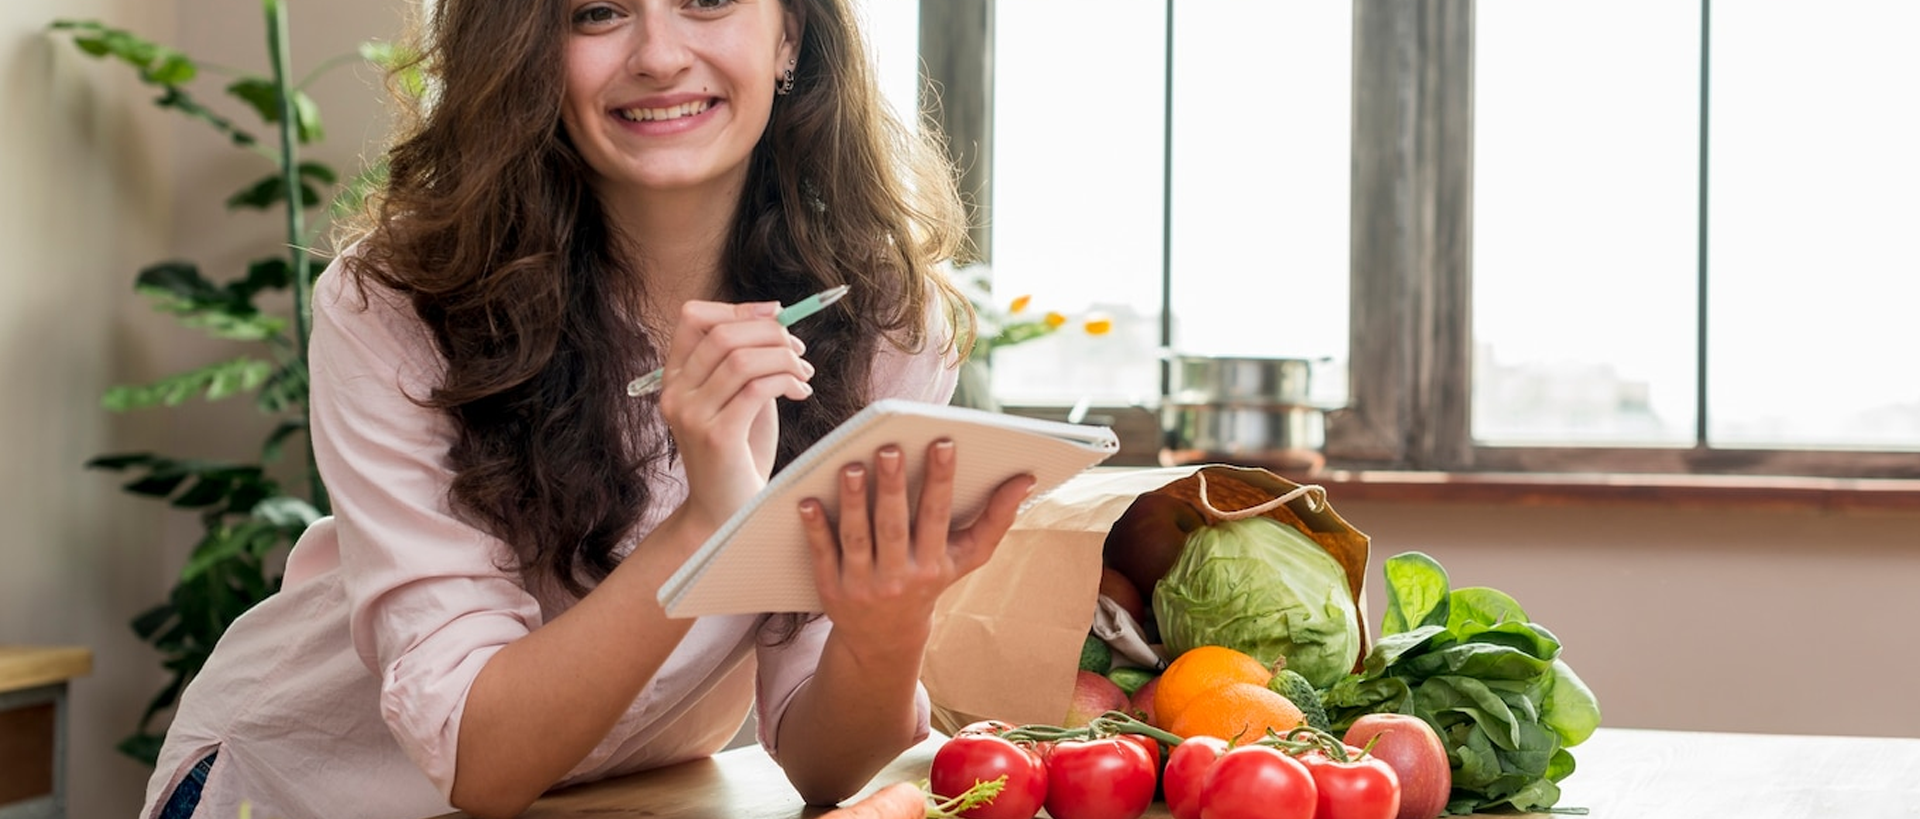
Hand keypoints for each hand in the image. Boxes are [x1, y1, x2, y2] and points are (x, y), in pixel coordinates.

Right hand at [657, 300, 813, 527]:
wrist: (727, 512)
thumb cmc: (739, 454)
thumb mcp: (739, 399)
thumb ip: (748, 364)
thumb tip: (777, 324)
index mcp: (675, 379)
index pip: (693, 318)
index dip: (738, 308)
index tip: (777, 314)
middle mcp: (676, 394)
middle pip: (722, 334)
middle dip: (771, 332)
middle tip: (799, 349)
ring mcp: (692, 416)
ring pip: (741, 359)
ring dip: (783, 358)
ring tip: (804, 372)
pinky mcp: (716, 437)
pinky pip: (756, 388)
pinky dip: (786, 381)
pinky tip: (801, 391)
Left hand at [799, 439, 1035, 652]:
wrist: (886, 638)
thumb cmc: (930, 581)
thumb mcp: (966, 558)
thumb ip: (996, 518)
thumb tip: (1025, 478)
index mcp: (934, 563)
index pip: (937, 516)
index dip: (941, 480)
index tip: (941, 443)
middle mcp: (899, 577)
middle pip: (895, 525)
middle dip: (892, 486)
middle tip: (888, 448)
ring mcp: (863, 585)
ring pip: (858, 538)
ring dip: (853, 502)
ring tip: (849, 467)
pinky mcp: (831, 590)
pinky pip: (823, 555)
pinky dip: (815, 529)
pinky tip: (807, 501)